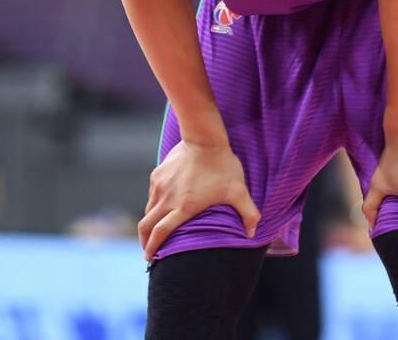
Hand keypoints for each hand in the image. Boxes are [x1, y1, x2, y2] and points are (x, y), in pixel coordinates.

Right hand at [138, 140, 260, 259]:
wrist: (204, 138)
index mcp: (183, 207)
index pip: (160, 233)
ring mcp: (160, 185)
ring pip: (148, 209)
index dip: (153, 248)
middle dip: (145, 241)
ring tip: (155, 231)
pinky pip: (152, 194)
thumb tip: (252, 233)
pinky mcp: (158, 174)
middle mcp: (167, 198)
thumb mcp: (239, 190)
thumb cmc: (222, 165)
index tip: (150, 259)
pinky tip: (162, 207)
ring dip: (149, 223)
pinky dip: (154, 205)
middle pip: (146, 225)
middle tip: (148, 252)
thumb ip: (248, 213)